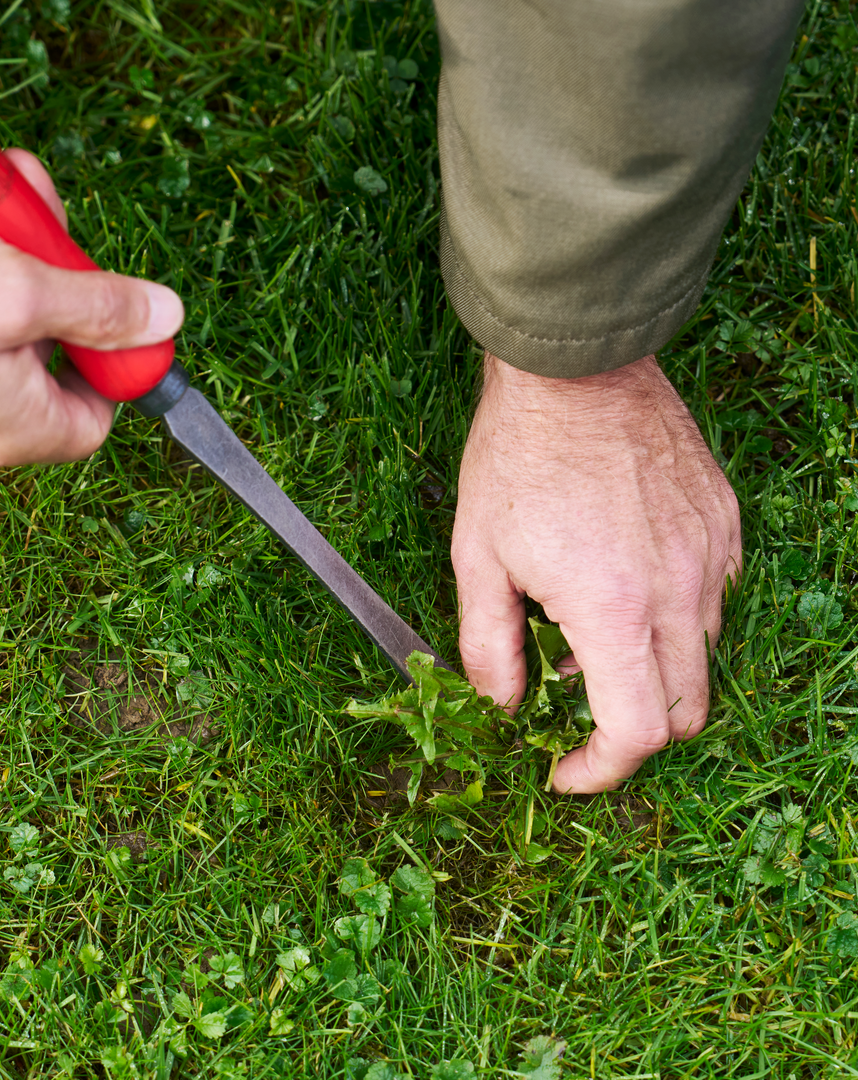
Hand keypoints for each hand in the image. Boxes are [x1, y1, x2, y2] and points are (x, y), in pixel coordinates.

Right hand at [0, 147, 182, 465]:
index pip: (99, 413)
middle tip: (36, 219)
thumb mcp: (22, 290)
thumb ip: (102, 307)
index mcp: (17, 429)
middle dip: (54, 270)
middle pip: (52, 346)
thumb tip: (166, 319)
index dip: (114, 356)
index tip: (110, 304)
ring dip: (7, 241)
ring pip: (4, 308)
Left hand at [451, 352, 740, 792]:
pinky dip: (674, 618)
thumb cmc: (517, 457)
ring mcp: (711, 557)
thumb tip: (502, 706)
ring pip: (701, 657)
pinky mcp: (725, 525)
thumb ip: (489, 646)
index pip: (635, 733)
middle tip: (572, 697)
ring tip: (587, 625)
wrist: (574, 371)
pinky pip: (715, 600)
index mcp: (613, 609)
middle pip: (683, 711)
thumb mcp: (479, 557)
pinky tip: (623, 581)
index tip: (564, 768)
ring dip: (648, 669)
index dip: (599, 770)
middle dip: (628, 729)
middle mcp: (678, 592)